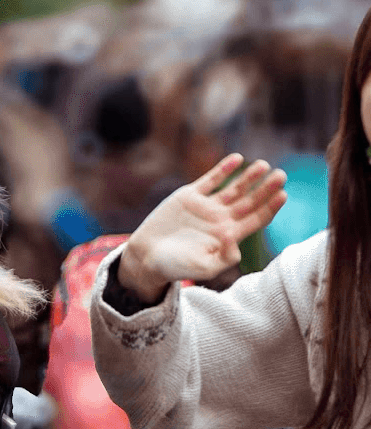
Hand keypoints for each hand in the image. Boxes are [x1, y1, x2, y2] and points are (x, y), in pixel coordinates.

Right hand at [118, 153, 286, 302]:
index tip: (282, 195)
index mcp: (228, 237)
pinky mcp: (189, 196)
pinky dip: (223, 169)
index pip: (256, 219)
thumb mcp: (202, 269)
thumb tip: (236, 237)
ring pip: (233, 188)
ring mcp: (206, 206)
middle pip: (250, 201)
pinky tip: (237, 159)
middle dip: (266, 188)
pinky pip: (210, 179)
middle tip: (281, 175)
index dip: (270, 207)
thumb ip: (224, 258)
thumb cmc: (175, 267)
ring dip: (249, 177)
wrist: (145, 257)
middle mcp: (221, 219)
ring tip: (263, 165)